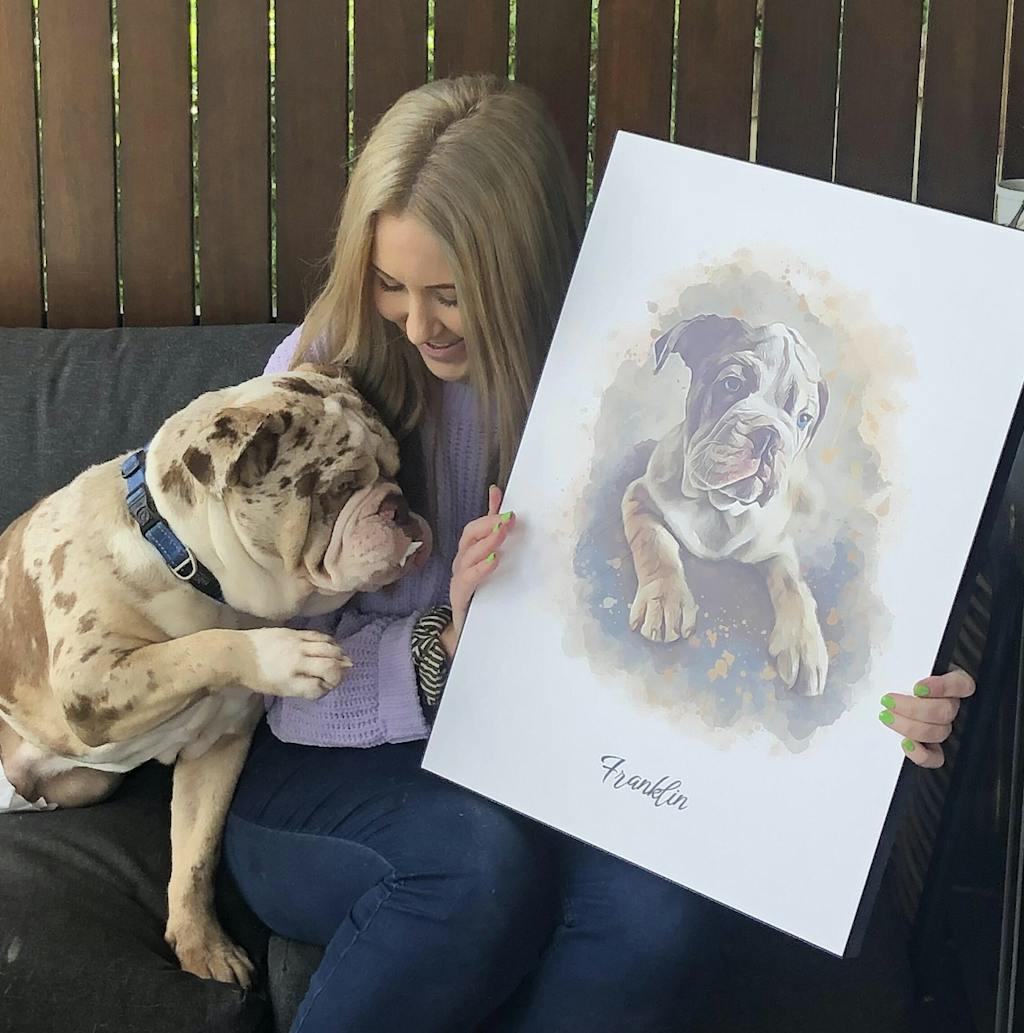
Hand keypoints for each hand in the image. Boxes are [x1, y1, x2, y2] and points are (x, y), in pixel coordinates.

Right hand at [443, 485, 515, 655]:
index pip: (476, 526)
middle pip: (470, 536)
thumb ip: (497, 540)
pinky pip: (467, 578)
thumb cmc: (483, 597)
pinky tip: (494, 560)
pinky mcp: (460, 597)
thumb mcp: (493, 568)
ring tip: (502, 533)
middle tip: (509, 519)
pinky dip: (480, 567)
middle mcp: (462, 562)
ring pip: (467, 554)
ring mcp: (459, 579)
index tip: (505, 501)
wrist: (468, 635)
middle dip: (488, 524)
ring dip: (486, 541)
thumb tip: (505, 515)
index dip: (489, 511)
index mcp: (470, 553)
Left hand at [879, 667, 975, 768]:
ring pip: (939, 732)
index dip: (941, 687)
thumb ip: (904, 663)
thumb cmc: (897, 676)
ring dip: (909, 726)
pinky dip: (921, 754)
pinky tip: (904, 743)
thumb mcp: (902, 664)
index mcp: (951, 682)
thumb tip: (886, 658)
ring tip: (886, 716)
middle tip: (886, 700)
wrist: (887, 693)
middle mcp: (952, 705)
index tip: (917, 687)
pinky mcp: (934, 748)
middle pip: (945, 712)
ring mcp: (945, 727)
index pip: (960, 684)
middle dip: (912, 709)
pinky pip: (936, 758)